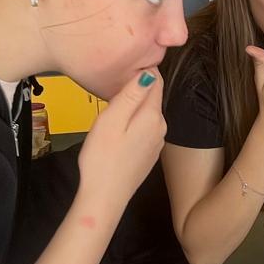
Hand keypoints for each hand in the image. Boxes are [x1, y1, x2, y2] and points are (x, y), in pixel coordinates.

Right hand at [77, 68, 166, 215]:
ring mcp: (156, 143)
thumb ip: (131, 94)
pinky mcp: (149, 155)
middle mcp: (161, 128)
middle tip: (112, 87)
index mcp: (153, 116)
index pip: (155, 82)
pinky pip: (144, 130)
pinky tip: (118, 131)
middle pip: (151, 98)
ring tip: (112, 107)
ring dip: (133, 108)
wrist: (105, 197)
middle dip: (136, 90)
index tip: (125, 66)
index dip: (142, 70)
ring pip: (147, 115)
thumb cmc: (102, 157)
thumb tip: (149, 72)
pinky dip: (133, 124)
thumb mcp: (112, 119)